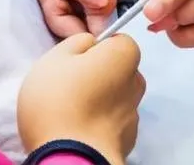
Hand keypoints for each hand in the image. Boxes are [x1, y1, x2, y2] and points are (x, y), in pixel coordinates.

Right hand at [17, 33, 144, 164]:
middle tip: (68, 88)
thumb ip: (77, 41)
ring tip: (70, 114)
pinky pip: (111, 124)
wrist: (69, 160)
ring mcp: (134, 115)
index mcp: (125, 54)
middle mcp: (137, 82)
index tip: (74, 63)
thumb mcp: (56, 56)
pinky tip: (78, 132)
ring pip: (114, 98)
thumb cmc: (59, 99)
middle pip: (116, 70)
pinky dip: (98, 125)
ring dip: (98, 102)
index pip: (115, 40)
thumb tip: (90, 44)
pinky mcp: (128, 143)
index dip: (93, 48)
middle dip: (97, 75)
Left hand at [138, 0, 193, 48]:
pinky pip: (193, 39)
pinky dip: (185, 28)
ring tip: (184, 1)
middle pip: (181, 18)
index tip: (147, 12)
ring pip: (185, 35)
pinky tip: (193, 9)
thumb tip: (145, 7)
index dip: (162, 4)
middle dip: (166, 10)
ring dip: (175, 23)